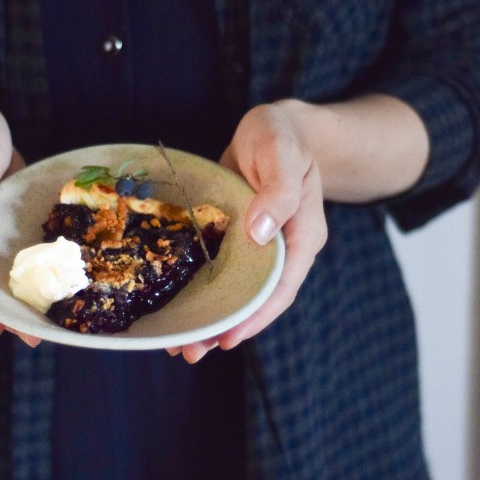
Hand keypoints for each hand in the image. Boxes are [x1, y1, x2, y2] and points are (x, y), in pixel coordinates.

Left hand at [171, 101, 327, 362]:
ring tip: (179, 347)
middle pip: (257, 301)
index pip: (280, 287)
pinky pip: (220, 275)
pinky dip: (201, 294)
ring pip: (237, 293)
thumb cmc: (282, 135)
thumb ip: (277, 191)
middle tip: (191, 353)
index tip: (228, 337)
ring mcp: (259, 249)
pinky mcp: (236, 242)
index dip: (256, 315)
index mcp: (302, 236)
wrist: (275, 126)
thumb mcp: (281, 153)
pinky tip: (177, 309)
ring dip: (210, 319)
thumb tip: (261, 232)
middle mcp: (282, 250)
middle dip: (226, 329)